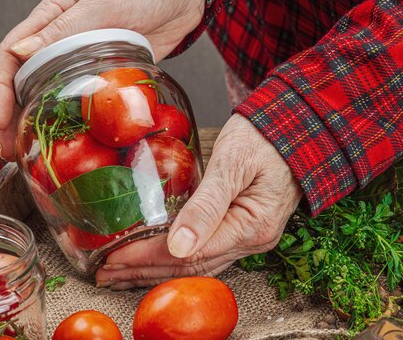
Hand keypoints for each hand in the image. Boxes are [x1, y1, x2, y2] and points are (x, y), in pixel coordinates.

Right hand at [0, 0, 204, 159]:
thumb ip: (64, 27)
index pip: (10, 55)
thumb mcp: (102, 1)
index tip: (0, 120)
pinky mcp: (103, 77)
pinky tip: (67, 142)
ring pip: (47, 95)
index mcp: (50, 18)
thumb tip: (20, 51)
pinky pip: (80, 101)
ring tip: (29, 153)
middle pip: (22, 82)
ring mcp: (81, 62)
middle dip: (10, 116)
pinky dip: (69, 122)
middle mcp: (59, 42)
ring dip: (35, 124)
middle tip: (9, 150)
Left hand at [95, 114, 302, 289]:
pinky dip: (174, 261)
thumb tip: (177, 246)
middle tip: (105, 273)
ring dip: (156, 272)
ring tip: (120, 274)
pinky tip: (153, 261)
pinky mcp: (242, 230)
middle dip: (143, 272)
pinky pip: (205, 255)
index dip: (146, 258)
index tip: (113, 258)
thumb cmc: (265, 138)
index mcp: (251, 226)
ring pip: (196, 267)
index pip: (188, 254)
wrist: (297, 128)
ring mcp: (249, 239)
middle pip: (190, 269)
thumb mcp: (233, 163)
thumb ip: (206, 205)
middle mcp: (252, 241)